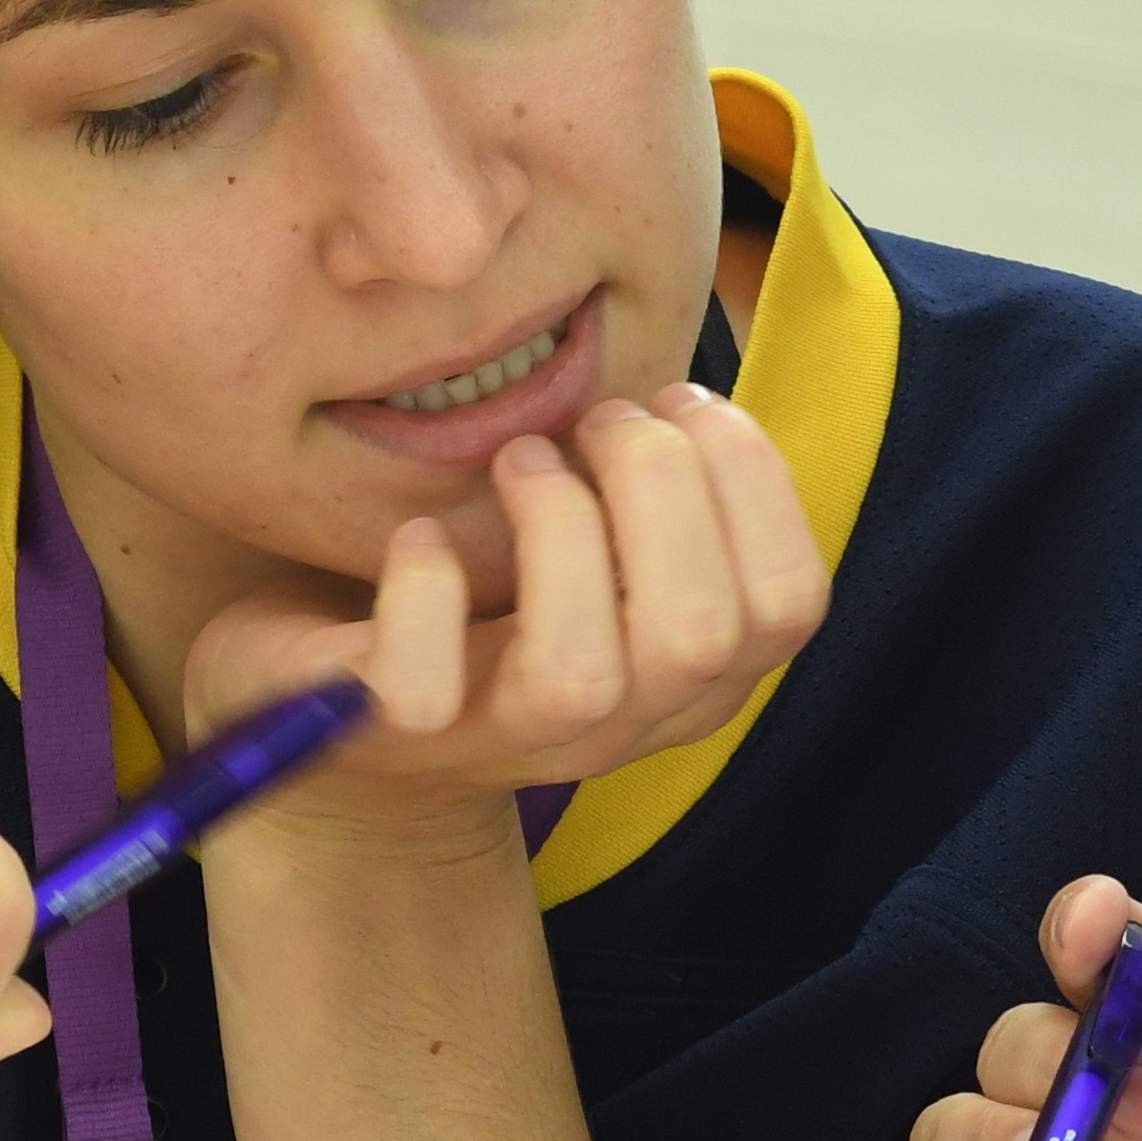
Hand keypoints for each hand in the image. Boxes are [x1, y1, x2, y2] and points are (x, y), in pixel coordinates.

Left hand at [188, 387, 824, 851]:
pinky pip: (423, 690)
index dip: (752, 480)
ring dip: (557, 529)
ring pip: (581, 676)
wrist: (351, 719)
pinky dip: (425, 589)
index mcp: (696, 680)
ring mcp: (509, 741)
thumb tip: (691, 407)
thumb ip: (670, 499)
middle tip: (597, 420)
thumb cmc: (501, 593)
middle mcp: (620, 725)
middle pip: (700, 635)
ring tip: (521, 460)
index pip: (790, 605)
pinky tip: (420, 536)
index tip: (683, 399)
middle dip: (659, 484)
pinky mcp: (397, 738)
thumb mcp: (613, 549)